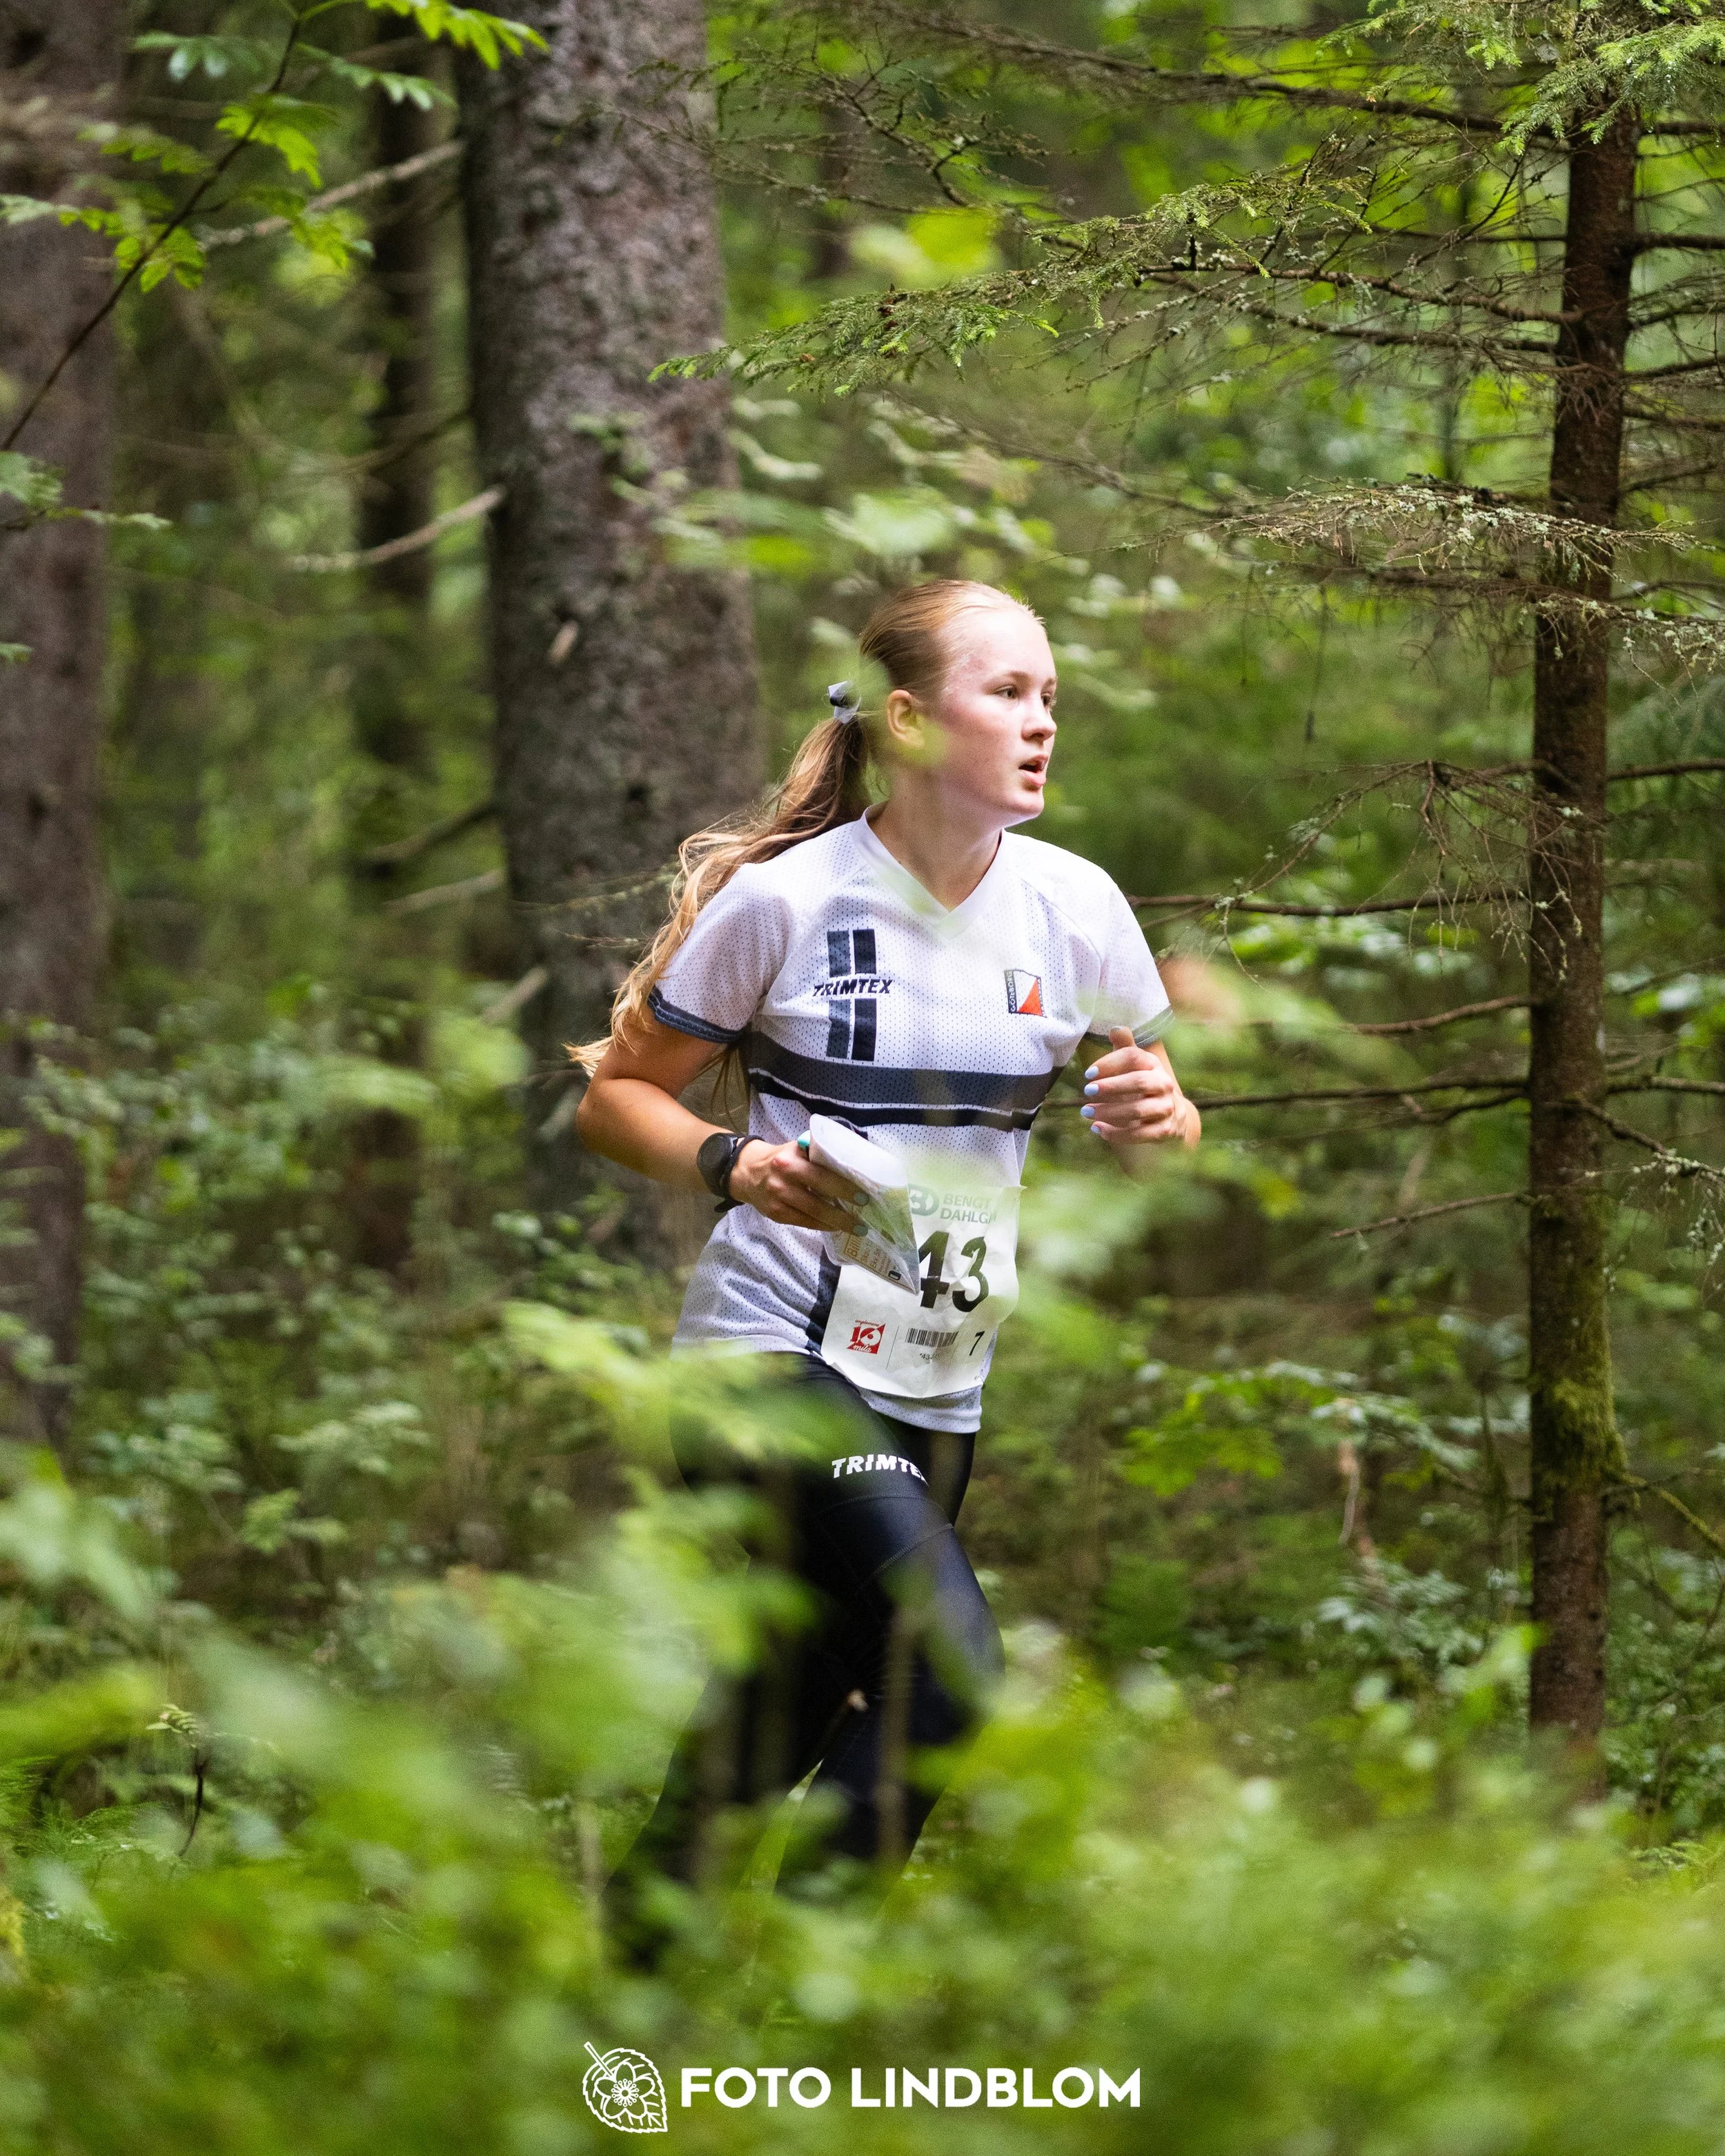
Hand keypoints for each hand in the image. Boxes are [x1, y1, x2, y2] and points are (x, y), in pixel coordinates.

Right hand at [728, 1136, 863, 1230]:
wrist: (747, 1172)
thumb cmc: (781, 1158)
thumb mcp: (797, 1148)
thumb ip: (818, 1153)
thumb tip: (852, 1161)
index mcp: (791, 1160)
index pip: (822, 1176)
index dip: (844, 1188)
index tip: (863, 1196)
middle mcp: (783, 1181)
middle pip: (818, 1201)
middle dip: (842, 1213)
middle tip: (863, 1219)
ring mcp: (778, 1200)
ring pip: (812, 1215)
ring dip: (835, 1223)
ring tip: (855, 1227)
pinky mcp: (776, 1214)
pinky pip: (803, 1222)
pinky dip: (821, 1225)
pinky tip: (834, 1227)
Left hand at [1081, 1027, 1194, 1147]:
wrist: (1173, 1116)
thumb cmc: (1144, 1084)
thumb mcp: (1137, 1065)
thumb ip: (1125, 1047)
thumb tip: (1115, 1029)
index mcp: (1154, 1065)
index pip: (1133, 1057)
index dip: (1110, 1063)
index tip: (1088, 1074)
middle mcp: (1163, 1084)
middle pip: (1139, 1082)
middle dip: (1111, 1087)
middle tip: (1087, 1091)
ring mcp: (1166, 1108)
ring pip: (1137, 1111)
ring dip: (1109, 1112)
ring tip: (1085, 1111)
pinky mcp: (1164, 1131)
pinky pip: (1140, 1134)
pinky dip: (1117, 1133)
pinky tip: (1098, 1129)